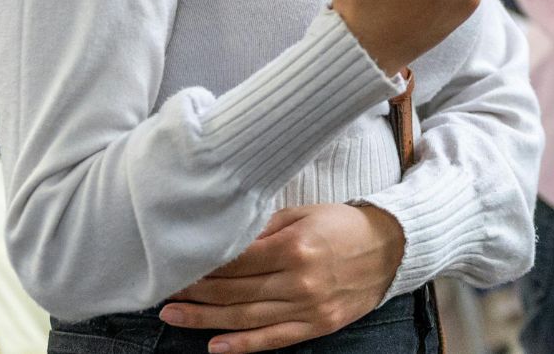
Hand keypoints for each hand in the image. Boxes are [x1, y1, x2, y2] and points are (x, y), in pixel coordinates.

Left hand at [161, 203, 404, 352]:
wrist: (390, 248)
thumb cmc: (343, 225)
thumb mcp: (303, 213)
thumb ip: (264, 227)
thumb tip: (226, 238)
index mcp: (294, 246)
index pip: (236, 261)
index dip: (203, 265)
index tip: (177, 264)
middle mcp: (299, 280)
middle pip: (235, 291)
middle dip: (195, 292)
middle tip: (163, 292)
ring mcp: (308, 307)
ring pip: (246, 318)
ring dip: (205, 320)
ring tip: (173, 316)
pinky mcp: (316, 326)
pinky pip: (273, 340)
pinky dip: (242, 345)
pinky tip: (214, 346)